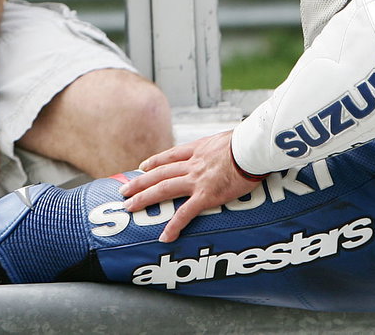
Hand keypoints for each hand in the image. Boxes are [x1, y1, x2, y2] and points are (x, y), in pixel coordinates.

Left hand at [118, 130, 256, 242]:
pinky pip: (186, 213)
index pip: (169, 156)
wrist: (251, 148)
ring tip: (129, 207)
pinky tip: (164, 236)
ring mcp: (197, 180)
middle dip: (139, 183)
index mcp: (197, 149)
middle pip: (159, 173)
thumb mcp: (229, 138)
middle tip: (123, 190)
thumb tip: (229, 146)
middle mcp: (192, 164)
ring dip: (144, 198)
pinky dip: (174, 226)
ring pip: (163, 189)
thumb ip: (222, 146)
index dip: (154, 162)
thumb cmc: (248, 143)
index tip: (141, 167)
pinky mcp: (207, 195)